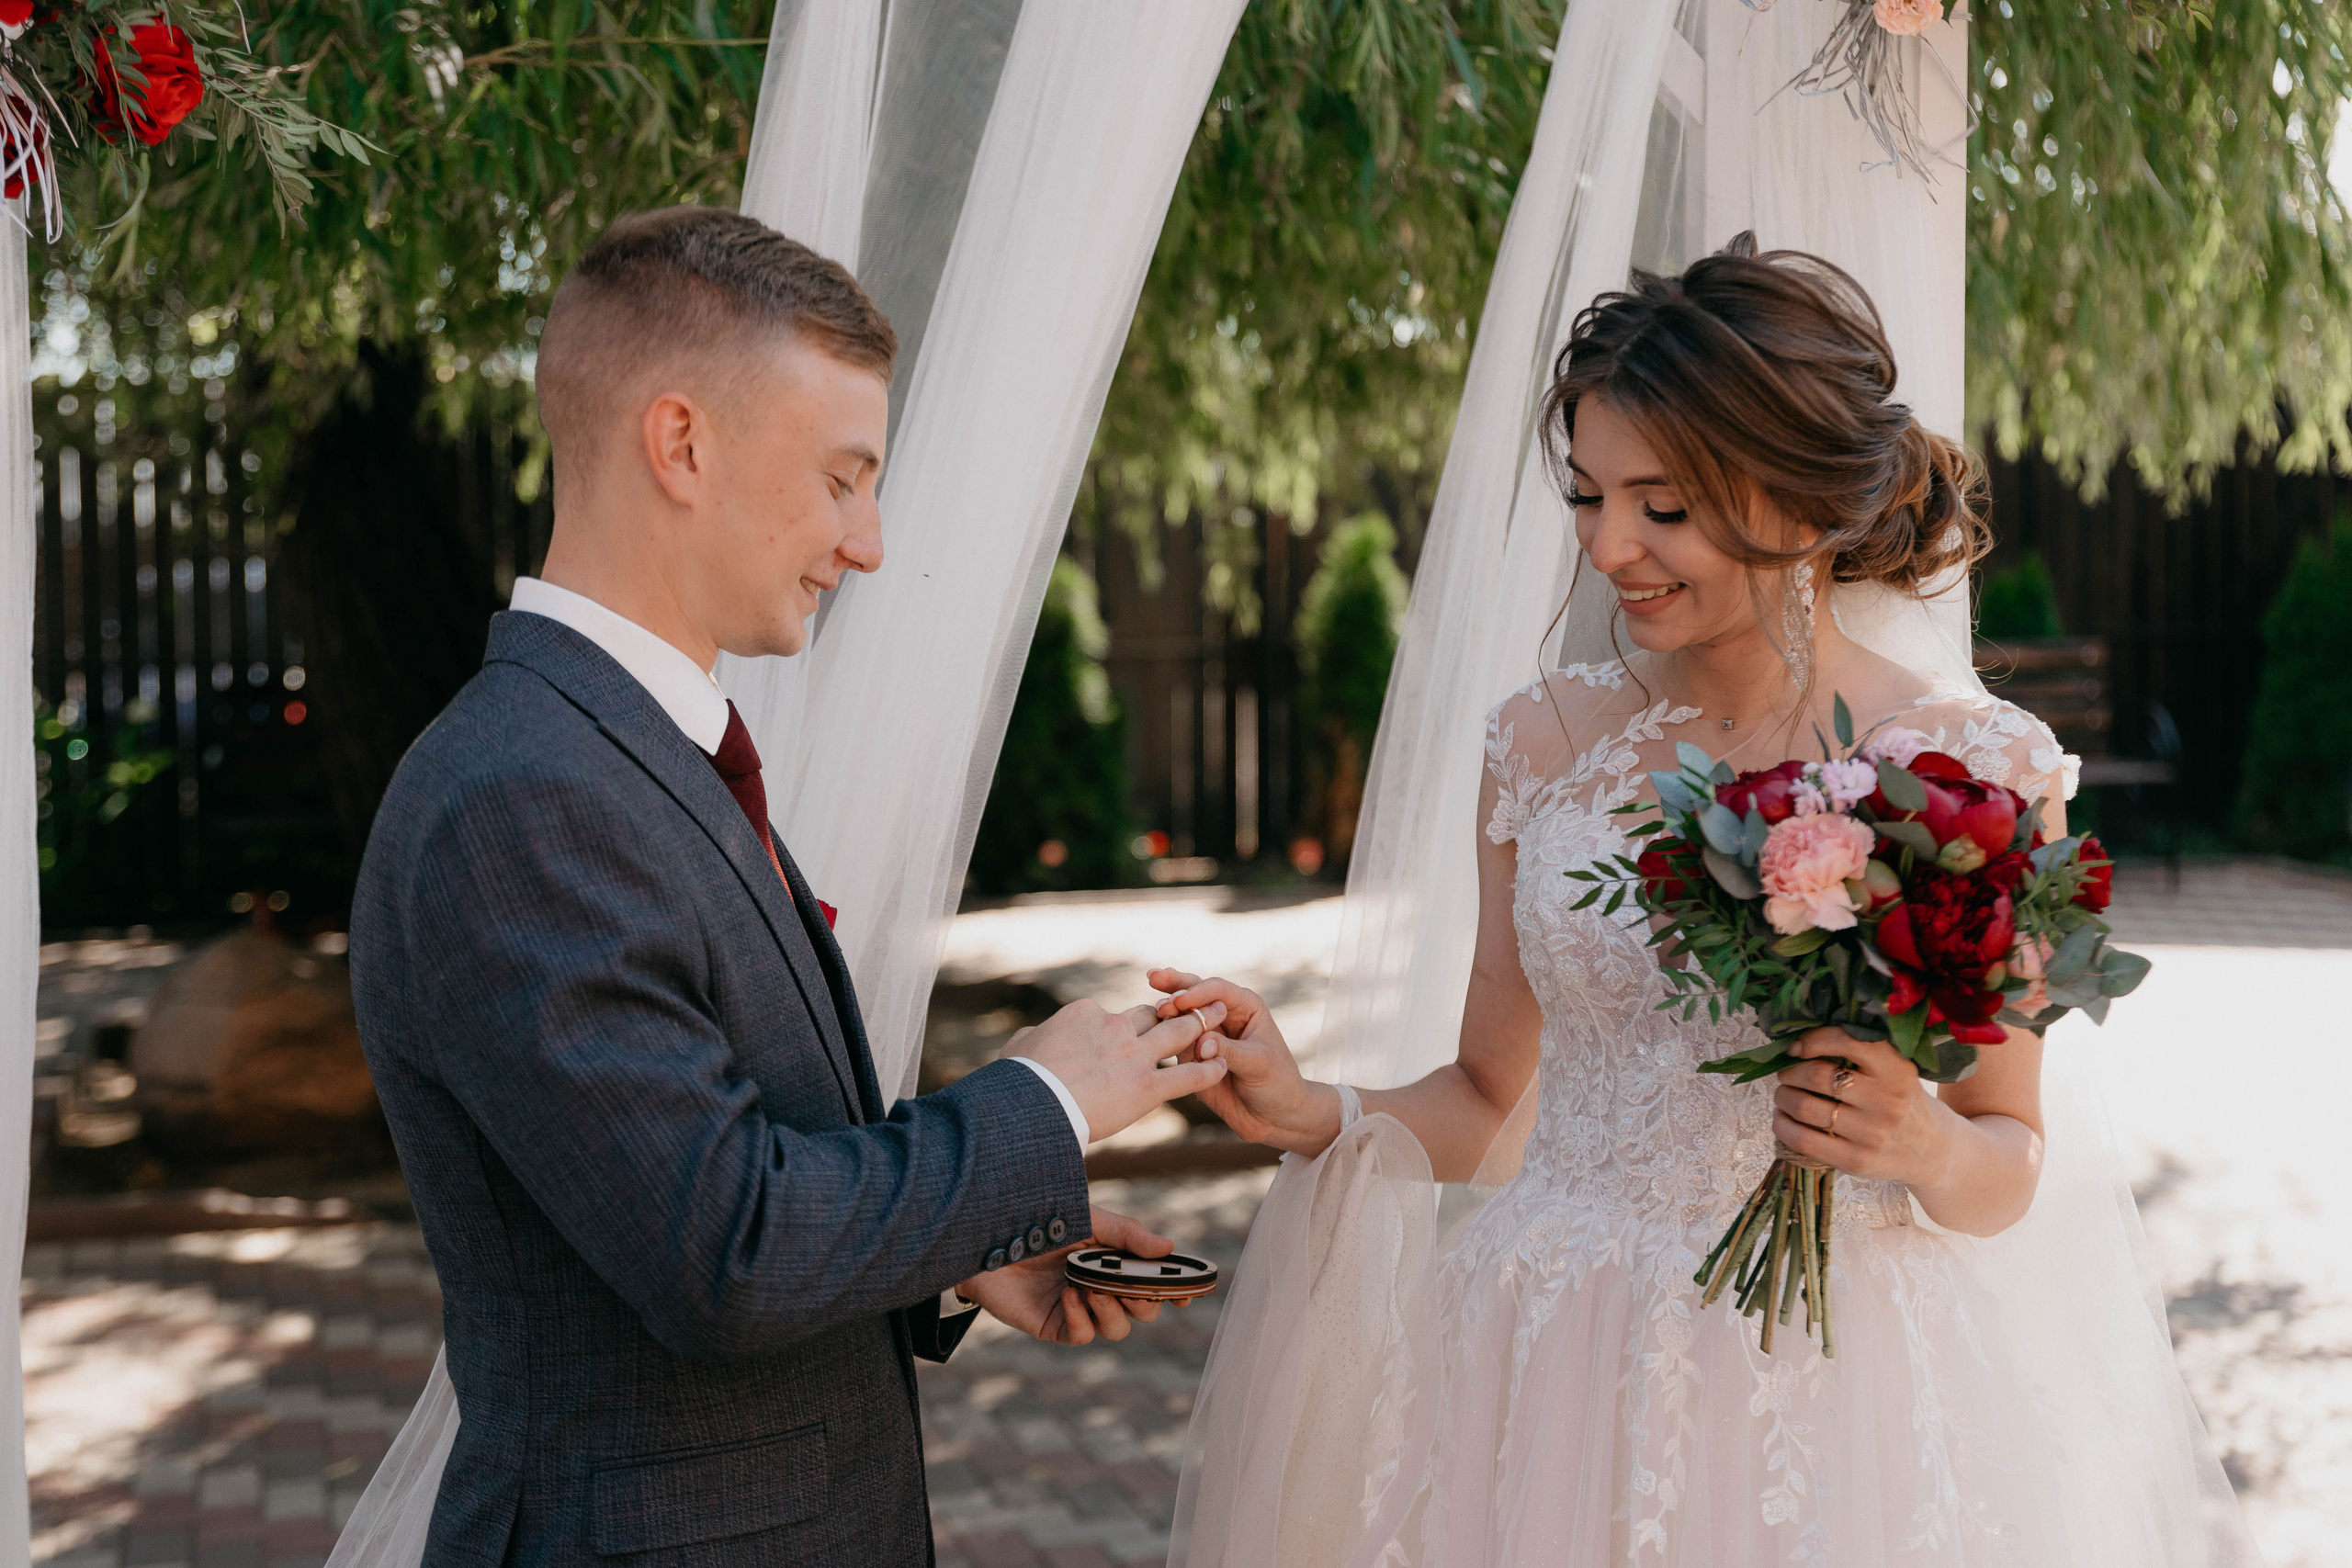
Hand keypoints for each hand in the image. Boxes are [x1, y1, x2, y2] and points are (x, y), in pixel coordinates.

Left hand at [950, 1205, 1182, 1344]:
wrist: (984, 1234)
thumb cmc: (1036, 1220)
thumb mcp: (1087, 1220)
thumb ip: (1127, 1235)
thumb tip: (1168, 1248)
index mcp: (1114, 1259)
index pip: (1153, 1280)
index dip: (1174, 1289)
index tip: (1187, 1291)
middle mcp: (1100, 1286)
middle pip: (1142, 1310)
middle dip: (1145, 1300)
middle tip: (1136, 1286)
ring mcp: (1078, 1307)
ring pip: (1116, 1329)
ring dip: (1114, 1312)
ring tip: (1094, 1290)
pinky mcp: (1053, 1324)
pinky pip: (1080, 1335)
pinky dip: (1081, 1318)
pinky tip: (1070, 1295)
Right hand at [1011, 998, 1229, 1142]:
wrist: (1031, 1106)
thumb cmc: (1019, 1080)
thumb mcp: (1020, 1046)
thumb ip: (1034, 1036)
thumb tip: (1031, 1036)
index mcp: (1086, 1014)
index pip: (1116, 1014)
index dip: (1127, 1024)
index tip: (1134, 1031)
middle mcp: (1115, 1028)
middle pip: (1153, 1014)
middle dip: (1177, 1008)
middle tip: (1195, 1004)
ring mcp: (1134, 1056)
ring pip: (1178, 1033)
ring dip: (1202, 1024)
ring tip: (1220, 1016)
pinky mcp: (1148, 1087)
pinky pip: (1187, 1076)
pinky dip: (1207, 1070)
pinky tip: (1220, 1068)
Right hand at [1147, 970, 1339, 1156]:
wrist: (1273, 1116)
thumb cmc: (1277, 1083)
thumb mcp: (1259, 1064)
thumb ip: (1230, 1051)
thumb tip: (1202, 1043)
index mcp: (1245, 1007)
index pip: (1219, 991)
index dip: (1198, 992)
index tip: (1181, 1001)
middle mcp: (1223, 1016)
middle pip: (1194, 993)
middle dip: (1174, 984)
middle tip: (1152, 977)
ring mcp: (1206, 1035)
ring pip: (1180, 1017)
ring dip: (1165, 1012)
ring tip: (1155, 1012)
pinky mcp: (1193, 1056)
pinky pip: (1175, 1044)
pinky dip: (1162, 1037)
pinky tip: (1150, 1032)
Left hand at [1772, 1028, 1958, 1187]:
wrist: (1929, 1150)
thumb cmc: (1899, 1101)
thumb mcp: (1895, 1071)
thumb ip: (1859, 1054)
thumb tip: (1796, 1044)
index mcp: (1897, 1070)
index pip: (1848, 1041)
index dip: (1812, 1039)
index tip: (1796, 1047)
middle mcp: (1888, 1100)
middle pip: (1817, 1076)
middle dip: (1790, 1072)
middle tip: (1786, 1074)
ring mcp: (1873, 1133)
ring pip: (1805, 1107)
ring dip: (1783, 1097)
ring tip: (1784, 1095)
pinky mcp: (1857, 1160)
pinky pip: (1804, 1140)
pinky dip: (1783, 1125)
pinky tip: (1783, 1118)